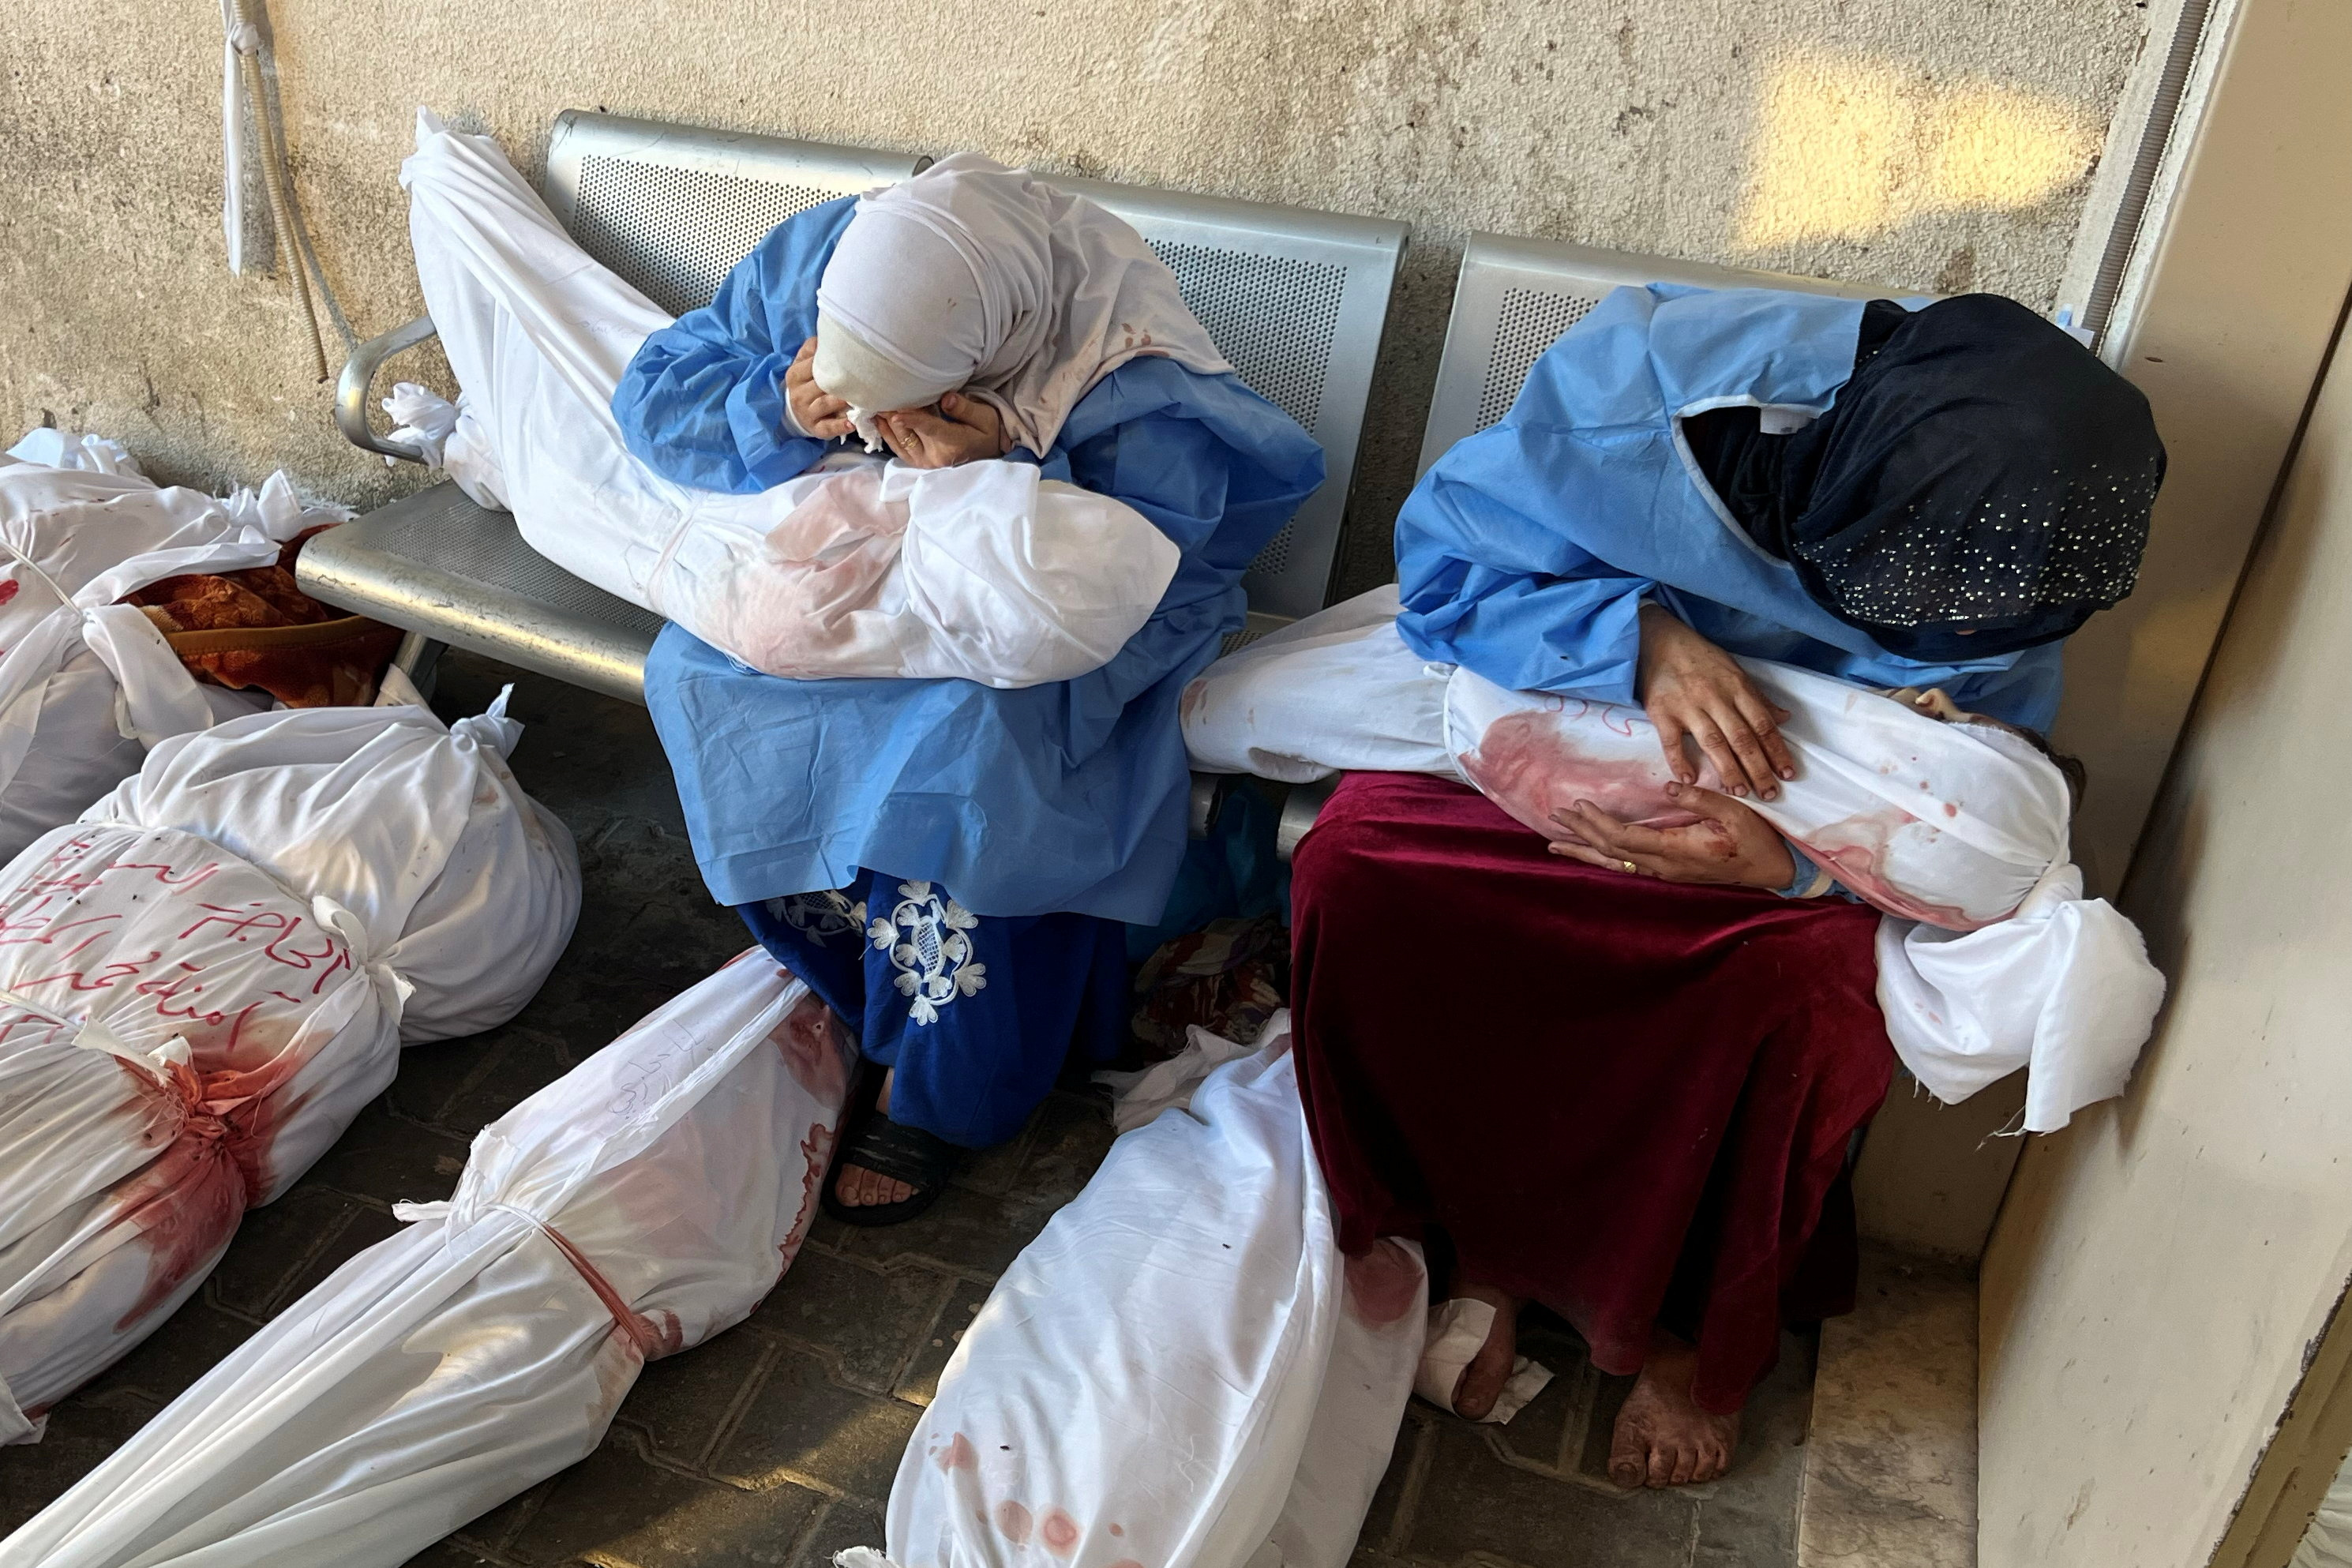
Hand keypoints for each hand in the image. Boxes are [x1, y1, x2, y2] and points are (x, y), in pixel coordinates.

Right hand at [786, 337, 852, 440]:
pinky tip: (852, 424)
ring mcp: (807, 413)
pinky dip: (841, 426)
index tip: (850, 357)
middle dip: (840, 381)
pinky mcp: (816, 429)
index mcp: (795, 375)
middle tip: (862, 377)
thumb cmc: (806, 383)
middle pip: (820, 384)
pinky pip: (828, 427)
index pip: (812, 365)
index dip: (830, 361)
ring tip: (860, 397)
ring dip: (843, 401)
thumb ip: (812, 349)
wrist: (795, 413)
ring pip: (826, 404)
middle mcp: (799, 394)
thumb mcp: (803, 364)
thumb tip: (826, 335)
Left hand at [876, 391, 1007, 468]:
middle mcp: (936, 456)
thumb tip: (946, 398)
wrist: (989, 454)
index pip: (931, 429)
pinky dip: (887, 434)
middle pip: (909, 432)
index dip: (913, 420)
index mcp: (954, 443)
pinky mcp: (918, 462)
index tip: (896, 413)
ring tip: (875, 404)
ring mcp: (925, 461)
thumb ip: (966, 408)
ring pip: (900, 440)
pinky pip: (898, 449)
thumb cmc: (988, 433)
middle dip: (894, 413)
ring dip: (886, 423)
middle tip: (879, 394)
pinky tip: (878, 419)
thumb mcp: (986, 418)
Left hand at [1549, 782, 1795, 889]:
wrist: (1773, 870)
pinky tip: (1591, 854)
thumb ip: (1701, 798)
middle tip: (1555, 815)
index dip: (1598, 823)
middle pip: (1612, 852)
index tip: (1579, 804)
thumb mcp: (1735, 811)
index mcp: (1677, 849)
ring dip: (1586, 851)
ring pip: (1616, 864)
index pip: (1624, 838)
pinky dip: (1604, 859)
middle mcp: (1665, 866)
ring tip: (1556, 844)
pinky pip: (1628, 867)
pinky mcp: (1669, 872)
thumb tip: (1670, 787)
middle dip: (1581, 834)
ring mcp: (1666, 872)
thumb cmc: (1756, 839)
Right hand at [1635, 602, 1795, 799]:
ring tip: (1740, 792)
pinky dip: (1680, 761)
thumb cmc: (1699, 658)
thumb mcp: (1734, 671)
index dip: (1776, 750)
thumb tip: (1784, 718)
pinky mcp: (1661, 712)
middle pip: (1742, 738)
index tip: (1788, 773)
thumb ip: (1757, 698)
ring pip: (1713, 743)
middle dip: (1758, 768)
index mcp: (1737, 687)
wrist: (1658, 640)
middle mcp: (1715, 698)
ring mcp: (1688, 706)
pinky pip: (1671, 741)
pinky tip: (1690, 780)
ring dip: (1728, 770)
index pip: (1762, 724)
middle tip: (1769, 794)